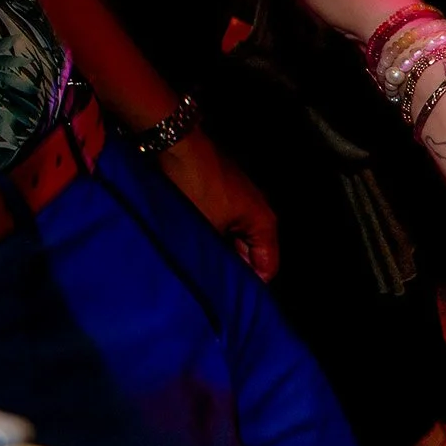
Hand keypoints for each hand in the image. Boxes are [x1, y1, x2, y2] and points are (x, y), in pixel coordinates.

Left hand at [153, 132, 280, 280]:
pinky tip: (195, 241)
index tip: (232, 300)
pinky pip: (224, 222)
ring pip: (236, 237)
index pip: (268, 266)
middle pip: (253, 252)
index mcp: (264, 222)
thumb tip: (219, 280)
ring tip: (203, 265)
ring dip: (221, 250)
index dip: (252, 286)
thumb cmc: (196, 187)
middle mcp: (258, 210)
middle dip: (235, 268)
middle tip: (215, 286)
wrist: (177, 145)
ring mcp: (240, 198)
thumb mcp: (208, 230)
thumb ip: (220, 258)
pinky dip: (213, 233)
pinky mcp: (222, 191)